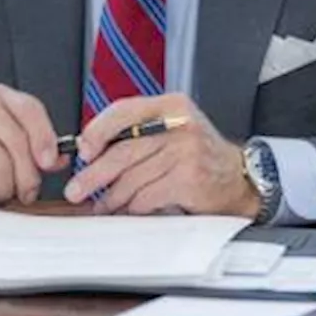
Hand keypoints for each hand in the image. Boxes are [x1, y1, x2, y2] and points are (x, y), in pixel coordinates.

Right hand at [0, 84, 67, 205]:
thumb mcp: (5, 141)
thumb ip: (35, 146)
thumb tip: (60, 159)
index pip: (30, 110)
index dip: (45, 138)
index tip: (50, 163)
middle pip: (17, 142)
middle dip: (26, 175)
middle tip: (25, 192)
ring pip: (0, 165)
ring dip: (3, 188)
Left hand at [63, 93, 260, 217]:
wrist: (238, 177)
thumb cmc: (199, 154)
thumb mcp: (174, 127)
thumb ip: (140, 129)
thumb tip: (94, 148)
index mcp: (171, 106)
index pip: (124, 111)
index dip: (98, 131)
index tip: (83, 151)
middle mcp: (179, 125)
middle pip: (124, 150)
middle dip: (95, 174)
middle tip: (77, 189)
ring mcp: (186, 153)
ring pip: (132, 179)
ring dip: (112, 198)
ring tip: (103, 205)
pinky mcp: (188, 181)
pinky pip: (147, 197)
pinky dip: (132, 207)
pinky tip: (127, 210)